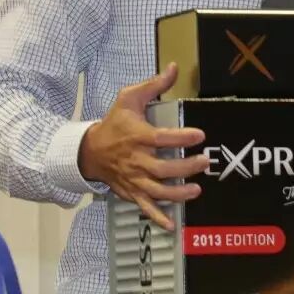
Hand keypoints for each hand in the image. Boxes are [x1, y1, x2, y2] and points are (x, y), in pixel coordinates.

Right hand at [78, 64, 207, 230]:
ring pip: (157, 190)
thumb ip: (154, 85)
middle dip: (185, 167)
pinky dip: (158, 217)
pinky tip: (173, 225)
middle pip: (163, 168)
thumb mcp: (130, 98)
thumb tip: (174, 68)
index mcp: (138, 136)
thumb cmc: (114, 123)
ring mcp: (134, 179)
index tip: (200, 135)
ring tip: (196, 191)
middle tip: (205, 162)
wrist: (88, 150)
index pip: (162, 138)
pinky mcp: (131, 192)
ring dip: (177, 194)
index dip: (181, 137)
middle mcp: (136, 160)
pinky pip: (145, 207)